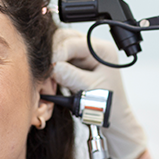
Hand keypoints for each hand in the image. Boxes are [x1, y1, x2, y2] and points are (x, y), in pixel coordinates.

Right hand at [52, 28, 147, 158]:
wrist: (113, 119)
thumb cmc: (108, 106)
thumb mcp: (90, 90)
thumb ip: (70, 76)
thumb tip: (51, 67)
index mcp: (102, 50)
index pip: (72, 42)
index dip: (56, 54)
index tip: (45, 68)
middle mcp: (93, 48)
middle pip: (63, 39)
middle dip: (52, 56)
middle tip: (45, 75)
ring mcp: (83, 55)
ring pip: (58, 48)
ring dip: (50, 63)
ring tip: (48, 81)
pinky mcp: (75, 64)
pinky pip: (58, 60)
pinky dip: (52, 70)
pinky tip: (51, 82)